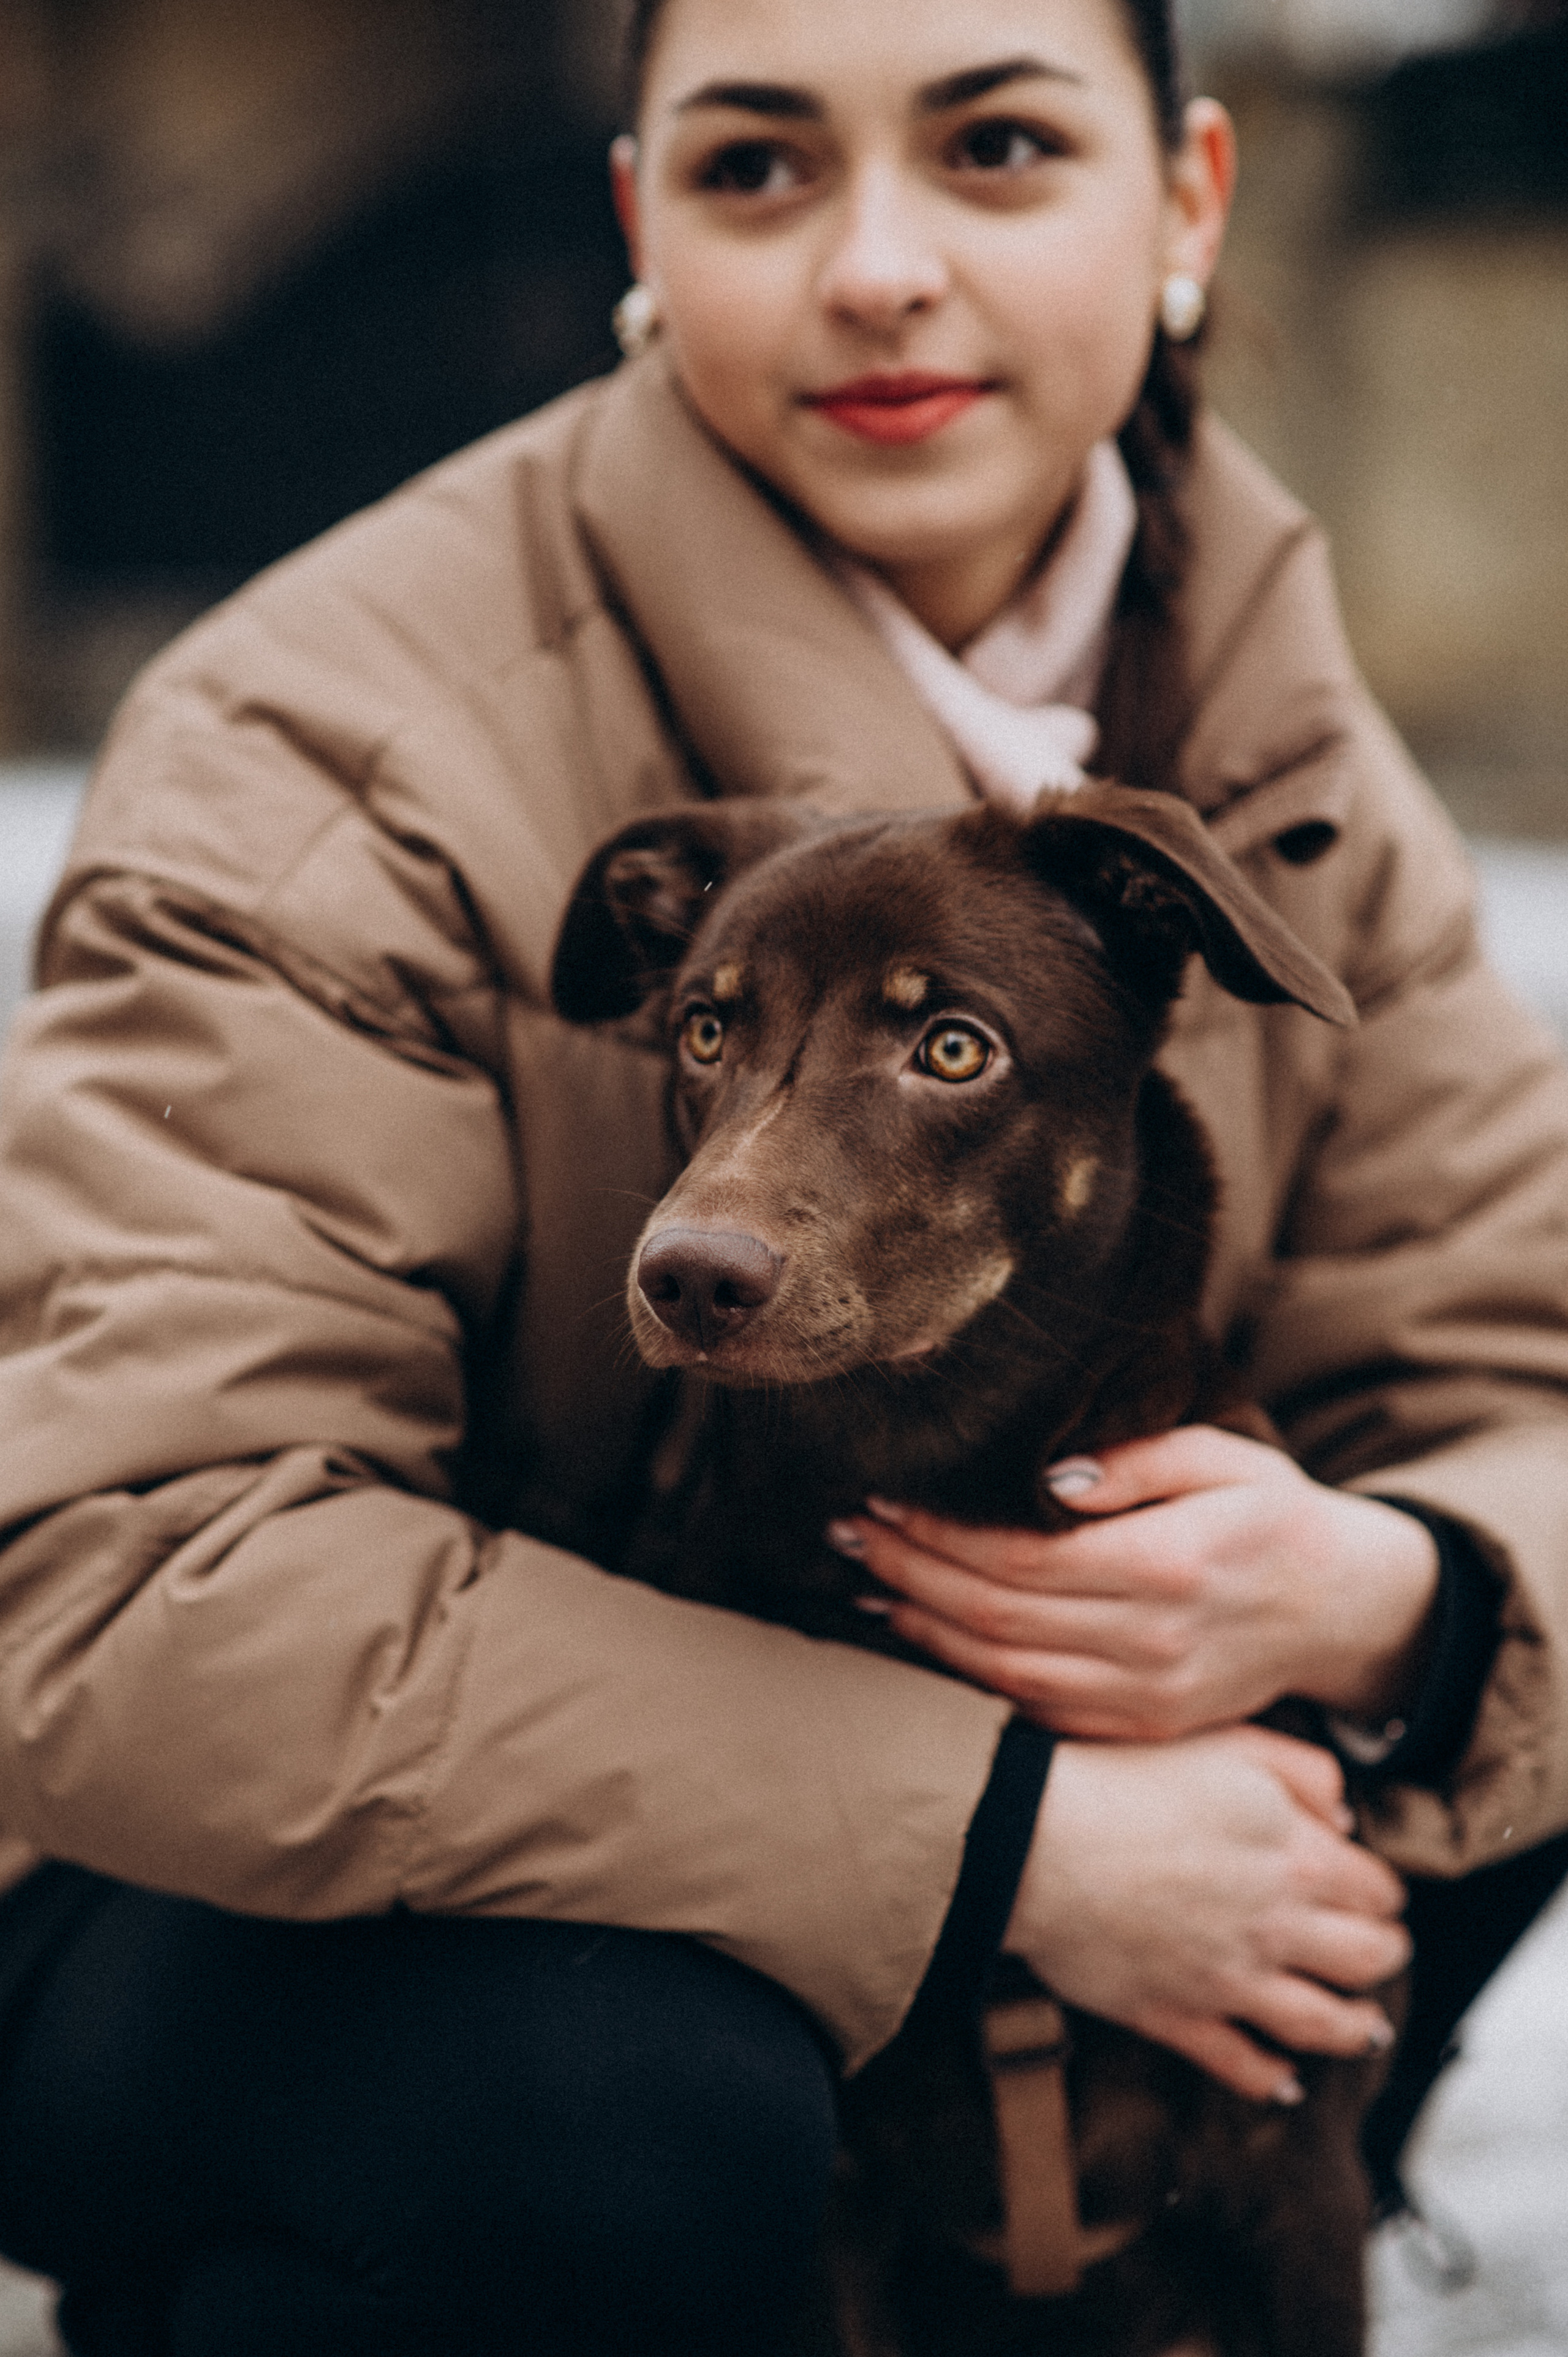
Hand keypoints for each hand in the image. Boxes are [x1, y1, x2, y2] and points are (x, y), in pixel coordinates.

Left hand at [831, 1427, 1439, 1739]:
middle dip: (910, 1570)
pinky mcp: (1140, 1726)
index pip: (1026, 1556)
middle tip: (845, 1531)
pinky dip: (967, 1674)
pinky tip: (921, 1635)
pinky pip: (1034, 1707)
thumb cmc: (1271, 1514)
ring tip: (865, 1578)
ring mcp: (1147, 1696)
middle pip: (998, 1614)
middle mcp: (1156, 1641)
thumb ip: (1136, 1462)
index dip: (943, 1532)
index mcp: (1175, 1564)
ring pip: (1004, 1670)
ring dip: (921, 1626)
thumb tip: (1044, 1476)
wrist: (1339, 1608)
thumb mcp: (1225, 1458)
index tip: (884, 1495)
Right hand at [1004, 1726, 1410, 2101]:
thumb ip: (1304, 1772)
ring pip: (1323, 2023)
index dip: (1381, 1889)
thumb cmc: (1123, 1778)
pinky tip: (1286, 2084)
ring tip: (1368, 2030)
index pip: (1377, 1889)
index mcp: (1297, 1857)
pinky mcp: (1178, 2016)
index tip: (1373, 1889)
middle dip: (1384, 1954)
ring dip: (1356, 2029)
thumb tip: (1347, 1820)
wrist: (1036, 1839)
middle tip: (1381, 1950)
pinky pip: (1241, 2064)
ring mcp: (1229, 1980)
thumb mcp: (1229, 1743)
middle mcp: (1277, 1927)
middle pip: (1368, 1960)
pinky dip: (1271, 2080)